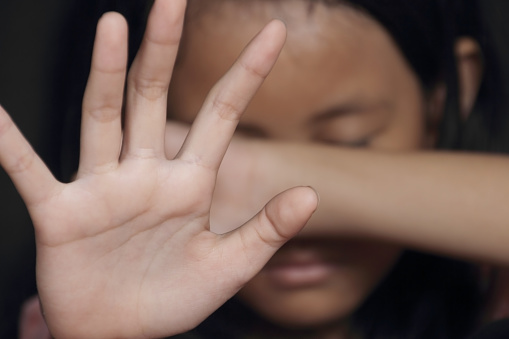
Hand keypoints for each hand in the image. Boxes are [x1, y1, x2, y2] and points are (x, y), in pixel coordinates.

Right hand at [0, 1, 317, 337]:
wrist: (124, 335)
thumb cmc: (175, 300)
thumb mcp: (230, 266)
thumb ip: (267, 229)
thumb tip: (311, 195)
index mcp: (190, 182)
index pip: (222, 114)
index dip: (247, 73)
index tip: (274, 32)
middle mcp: (146, 173)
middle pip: (154, 98)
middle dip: (164, 51)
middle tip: (172, 1)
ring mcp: (103, 188)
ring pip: (103, 118)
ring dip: (106, 74)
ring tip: (112, 27)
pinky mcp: (63, 213)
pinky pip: (29, 172)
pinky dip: (9, 145)